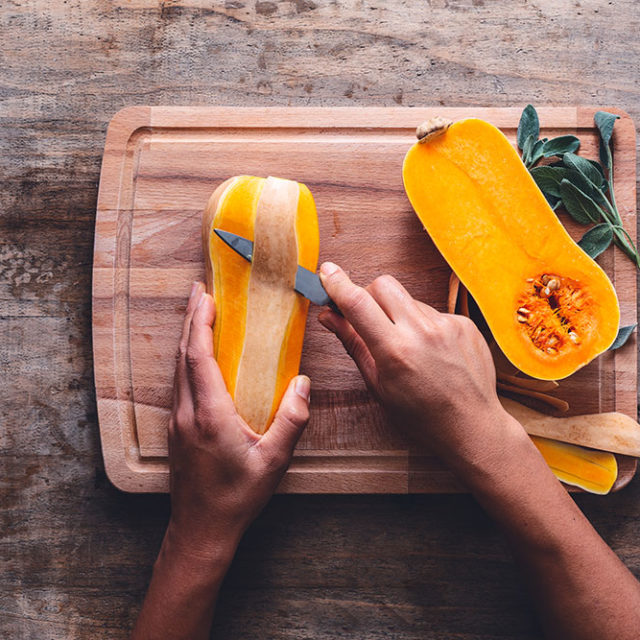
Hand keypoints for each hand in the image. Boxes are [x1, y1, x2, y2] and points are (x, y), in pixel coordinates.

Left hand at [166, 281, 310, 561]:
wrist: (201, 529)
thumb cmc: (238, 497)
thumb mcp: (273, 462)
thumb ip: (291, 421)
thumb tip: (303, 385)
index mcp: (210, 416)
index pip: (199, 358)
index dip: (201, 324)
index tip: (207, 298)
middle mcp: (188, 413)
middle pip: (183, 356)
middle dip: (191, 320)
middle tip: (200, 292)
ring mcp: (178, 421)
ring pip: (177, 369)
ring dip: (187, 338)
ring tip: (198, 314)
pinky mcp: (177, 429)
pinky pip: (178, 383)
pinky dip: (187, 359)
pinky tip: (197, 356)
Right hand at [318, 263, 519, 469]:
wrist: (471, 425)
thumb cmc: (421, 414)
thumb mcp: (378, 385)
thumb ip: (353, 344)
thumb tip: (329, 316)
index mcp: (395, 352)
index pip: (358, 304)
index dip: (337, 284)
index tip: (326, 272)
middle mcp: (422, 332)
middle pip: (383, 285)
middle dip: (369, 294)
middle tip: (368, 318)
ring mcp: (447, 325)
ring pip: (409, 299)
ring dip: (399, 314)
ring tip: (409, 348)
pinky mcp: (464, 323)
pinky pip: (433, 312)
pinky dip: (424, 326)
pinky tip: (431, 352)